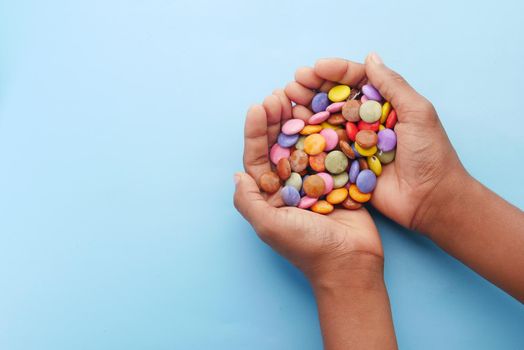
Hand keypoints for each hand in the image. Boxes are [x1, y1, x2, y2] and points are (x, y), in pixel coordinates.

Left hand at [233, 89, 382, 286]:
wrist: (351, 262)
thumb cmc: (307, 247)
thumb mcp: (269, 226)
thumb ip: (248, 200)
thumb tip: (236, 174)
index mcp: (270, 195)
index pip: (258, 157)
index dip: (255, 132)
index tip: (257, 107)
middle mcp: (290, 184)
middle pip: (280, 145)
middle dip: (276, 120)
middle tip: (279, 95)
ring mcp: (314, 180)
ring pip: (304, 143)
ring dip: (299, 120)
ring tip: (298, 97)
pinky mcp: (338, 178)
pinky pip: (330, 149)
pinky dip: (326, 130)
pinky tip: (324, 112)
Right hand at [287, 54, 468, 232]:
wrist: (431, 200)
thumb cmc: (431, 155)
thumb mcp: (418, 113)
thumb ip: (393, 86)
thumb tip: (371, 56)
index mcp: (384, 105)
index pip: (356, 81)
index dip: (336, 72)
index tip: (316, 67)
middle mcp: (366, 121)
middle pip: (335, 99)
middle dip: (313, 89)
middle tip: (294, 83)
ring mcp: (354, 143)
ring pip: (325, 121)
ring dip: (305, 109)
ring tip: (287, 99)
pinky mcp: (346, 165)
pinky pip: (323, 148)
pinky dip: (306, 137)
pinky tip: (290, 127)